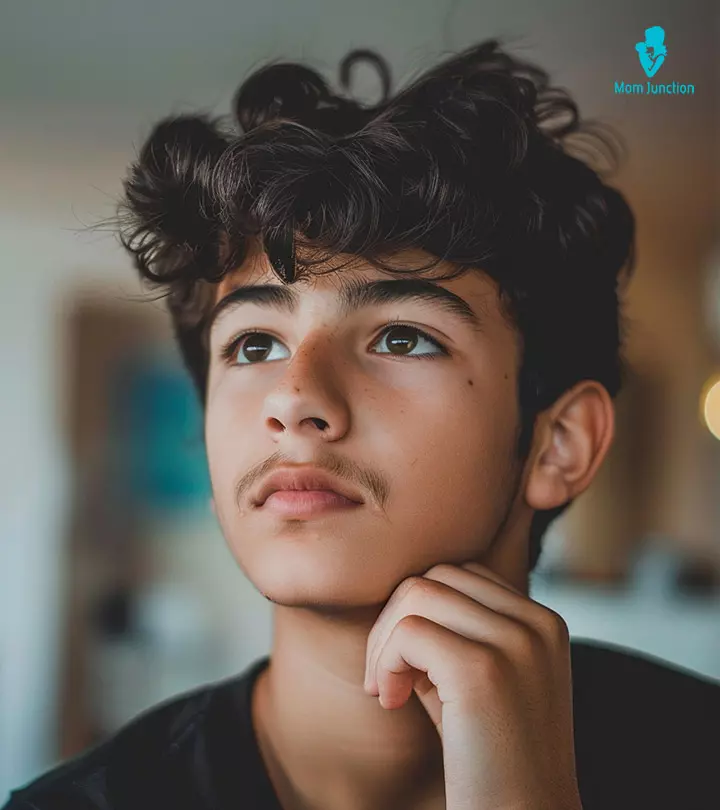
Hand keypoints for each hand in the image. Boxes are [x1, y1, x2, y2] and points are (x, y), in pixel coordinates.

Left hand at [364, 562, 582, 809]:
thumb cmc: (489, 760)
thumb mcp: (480, 680)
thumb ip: (454, 630)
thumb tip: (399, 596)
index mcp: (543, 622)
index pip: (461, 574)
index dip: (420, 612)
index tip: (408, 664)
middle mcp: (537, 624)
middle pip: (436, 576)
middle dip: (395, 620)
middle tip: (386, 678)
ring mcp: (515, 644)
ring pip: (417, 594)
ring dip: (385, 641)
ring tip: (387, 690)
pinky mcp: (483, 671)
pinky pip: (408, 632)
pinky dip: (385, 663)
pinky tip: (391, 701)